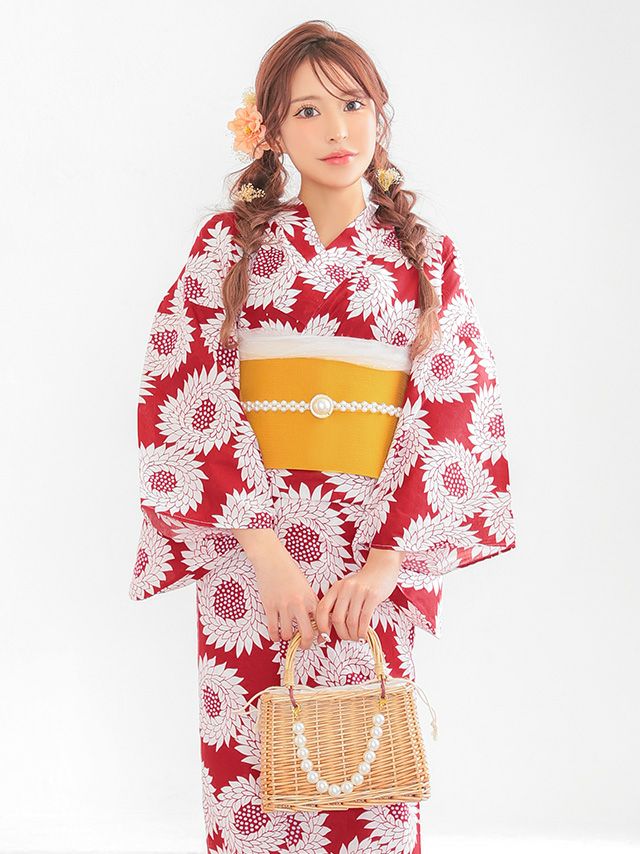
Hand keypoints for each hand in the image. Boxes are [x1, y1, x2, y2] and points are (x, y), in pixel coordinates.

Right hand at [232, 527, 320, 650]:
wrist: (271, 559)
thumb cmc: (289, 571)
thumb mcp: (305, 586)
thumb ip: (310, 602)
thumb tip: (315, 621)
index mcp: (310, 598)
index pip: (321, 622)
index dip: (322, 635)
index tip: (319, 639)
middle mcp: (298, 604)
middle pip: (306, 633)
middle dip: (306, 644)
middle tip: (304, 645)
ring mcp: (283, 606)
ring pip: (288, 634)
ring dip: (288, 638)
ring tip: (287, 636)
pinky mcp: (269, 607)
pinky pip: (273, 629)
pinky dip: (275, 636)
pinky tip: (276, 635)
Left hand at [315, 548, 404, 641]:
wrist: (381, 567)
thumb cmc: (363, 583)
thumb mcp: (346, 589)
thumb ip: (337, 603)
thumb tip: (329, 627)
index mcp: (336, 587)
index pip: (322, 608)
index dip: (321, 625)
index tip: (325, 636)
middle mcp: (345, 588)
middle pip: (337, 618)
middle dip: (341, 633)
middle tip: (347, 638)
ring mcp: (359, 591)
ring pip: (351, 620)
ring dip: (353, 634)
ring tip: (356, 638)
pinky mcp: (373, 595)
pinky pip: (365, 618)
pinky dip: (362, 631)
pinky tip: (363, 635)